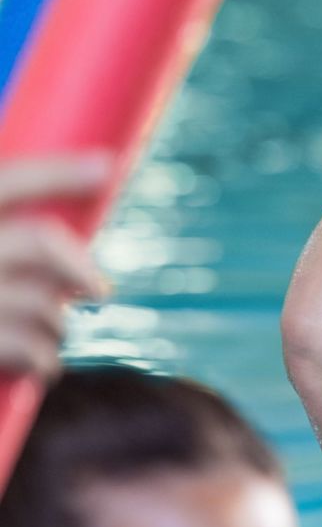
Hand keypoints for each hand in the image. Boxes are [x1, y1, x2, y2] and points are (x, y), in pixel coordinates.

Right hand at [0, 155, 110, 378]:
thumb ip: (13, 238)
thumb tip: (81, 226)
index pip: (7, 182)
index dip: (58, 172)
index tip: (107, 164)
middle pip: (43, 241)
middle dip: (83, 268)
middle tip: (99, 292)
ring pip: (45, 302)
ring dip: (57, 324)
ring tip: (43, 333)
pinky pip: (34, 350)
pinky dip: (46, 360)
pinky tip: (38, 362)